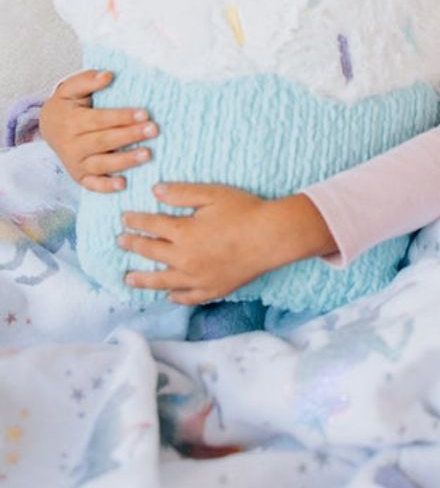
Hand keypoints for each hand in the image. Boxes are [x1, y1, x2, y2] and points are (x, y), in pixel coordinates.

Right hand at [39, 70, 157, 191]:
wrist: (49, 127)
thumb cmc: (68, 105)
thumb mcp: (71, 88)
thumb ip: (88, 80)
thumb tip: (108, 75)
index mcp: (72, 122)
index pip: (100, 119)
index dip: (122, 116)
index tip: (144, 112)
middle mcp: (72, 145)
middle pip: (104, 141)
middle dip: (130, 136)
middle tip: (153, 130)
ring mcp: (75, 163)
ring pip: (101, 164)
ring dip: (125, 161)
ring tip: (147, 154)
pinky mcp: (79, 176)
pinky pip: (92, 185)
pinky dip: (106, 187)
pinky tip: (124, 184)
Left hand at [117, 184, 336, 304]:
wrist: (271, 237)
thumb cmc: (244, 211)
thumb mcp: (212, 194)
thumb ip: (182, 193)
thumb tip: (155, 191)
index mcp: (184, 233)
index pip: (152, 225)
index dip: (136, 221)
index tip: (124, 218)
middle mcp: (185, 259)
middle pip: (152, 253)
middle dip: (133, 246)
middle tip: (121, 242)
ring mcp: (198, 278)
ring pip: (162, 281)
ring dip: (143, 279)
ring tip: (129, 279)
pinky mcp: (212, 289)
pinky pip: (187, 297)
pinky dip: (175, 296)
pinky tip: (168, 294)